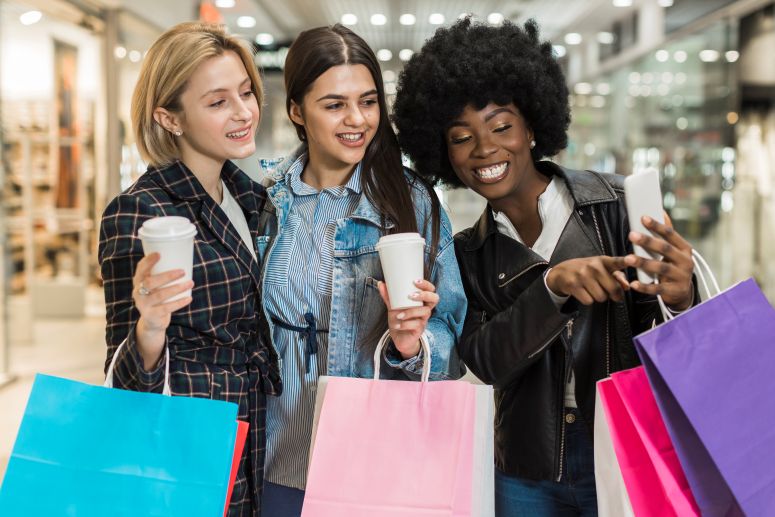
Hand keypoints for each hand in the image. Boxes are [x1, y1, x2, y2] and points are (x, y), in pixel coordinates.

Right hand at [133, 253, 192, 368]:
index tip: (159, 254)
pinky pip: (166, 308)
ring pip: (160, 295)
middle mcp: (138, 292)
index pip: (140, 269)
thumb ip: (163, 274)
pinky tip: (189, 298)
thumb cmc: (157, 296)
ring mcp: (143, 305)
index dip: (148, 261)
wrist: (152, 321)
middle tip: (182, 271)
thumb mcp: (156, 285)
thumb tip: (185, 257)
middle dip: (167, 276)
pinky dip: (179, 302)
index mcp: (138, 281)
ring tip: (191, 283)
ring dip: (177, 288)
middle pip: (150, 282)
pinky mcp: (151, 315)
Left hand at [378, 279, 438, 358]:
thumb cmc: (399, 319)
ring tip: (399, 315)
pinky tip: (397, 325)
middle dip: (425, 295)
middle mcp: (425, 309)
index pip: (430, 290)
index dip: (426, 285)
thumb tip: (380, 283)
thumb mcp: (393, 306)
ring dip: (411, 312)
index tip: (415, 281)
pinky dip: (405, 324)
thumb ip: (388, 296)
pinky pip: (416, 325)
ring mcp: (423, 320)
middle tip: (411, 295)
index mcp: (421, 301)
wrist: (398, 337)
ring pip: (425, 312)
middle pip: (434, 299)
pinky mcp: (419, 330)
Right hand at [546, 256, 629, 304]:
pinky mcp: (573, 285)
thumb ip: (617, 276)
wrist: (561, 272)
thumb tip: (627, 287)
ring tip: (592, 290)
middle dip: (613, 295)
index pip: (616, 261)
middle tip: (609, 294)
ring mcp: (582, 275)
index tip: (632, 259)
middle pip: (613, 289)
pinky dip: (587, 300)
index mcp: (603, 261)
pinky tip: (583, 292)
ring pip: (601, 297)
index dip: (626, 261)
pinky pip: (589, 301)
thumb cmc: (586, 271)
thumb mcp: (601, 269)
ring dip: (598, 298)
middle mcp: (593, 266)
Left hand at [625, 214, 693, 309]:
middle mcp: (686, 262)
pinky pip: (657, 288)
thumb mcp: (675, 251)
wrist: (683, 293)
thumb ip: (667, 235)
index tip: (643, 217)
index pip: (671, 234)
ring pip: (660, 268)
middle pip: (665, 249)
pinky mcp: (674, 291)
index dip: (657, 226)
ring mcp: (681, 277)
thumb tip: (661, 212)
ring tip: (628, 258)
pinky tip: (633, 283)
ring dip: (643, 262)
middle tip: (631, 235)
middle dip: (648, 241)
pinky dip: (645, 286)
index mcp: (685, 249)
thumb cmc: (674, 267)